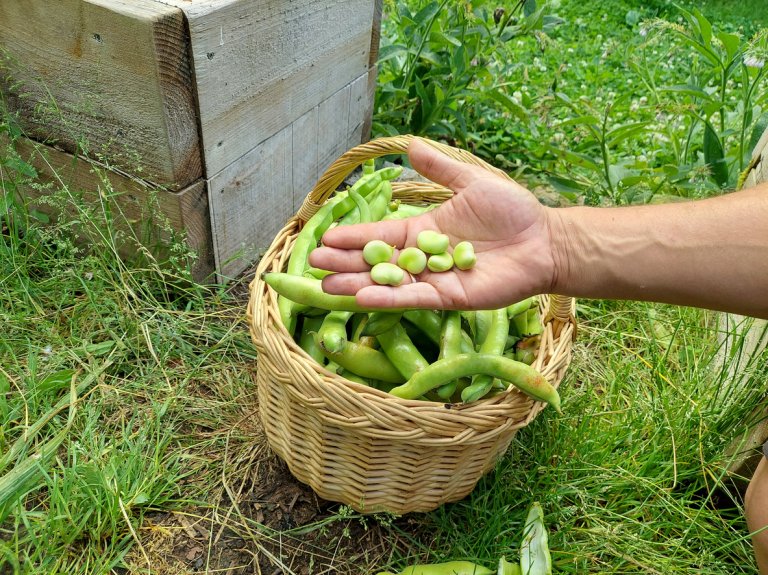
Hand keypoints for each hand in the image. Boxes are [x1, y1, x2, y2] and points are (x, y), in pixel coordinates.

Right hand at [308, 138, 557, 309]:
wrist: (544, 240)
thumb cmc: (512, 212)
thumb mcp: (471, 182)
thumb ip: (440, 169)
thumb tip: (410, 145)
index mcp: (424, 231)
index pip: (380, 234)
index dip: (353, 236)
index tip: (325, 236)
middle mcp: (424, 257)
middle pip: (376, 261)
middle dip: (345, 262)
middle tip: (313, 263)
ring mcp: (435, 280)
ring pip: (389, 282)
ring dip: (357, 284)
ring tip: (326, 285)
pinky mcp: (450, 297)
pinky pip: (415, 298)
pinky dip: (390, 298)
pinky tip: (362, 297)